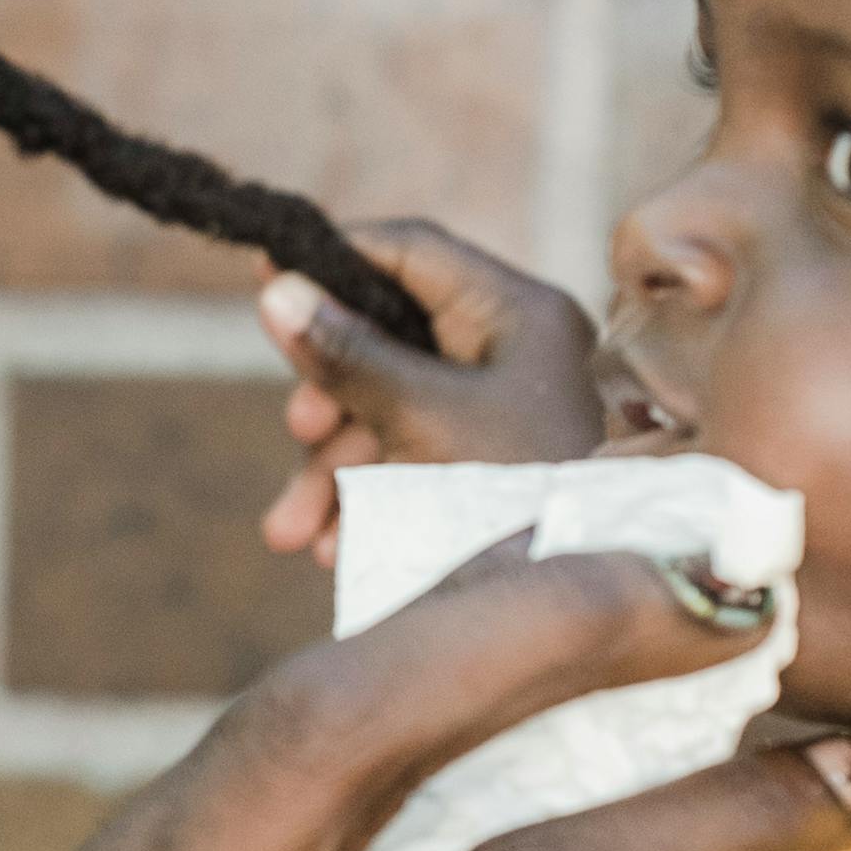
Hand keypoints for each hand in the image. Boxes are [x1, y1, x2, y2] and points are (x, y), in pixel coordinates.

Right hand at [258, 221, 606, 566]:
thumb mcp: (423, 419)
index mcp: (517, 314)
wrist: (587, 598)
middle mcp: (511, 350)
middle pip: (388, 342)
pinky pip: (410, 459)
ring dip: (333, 471)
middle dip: (328, 403)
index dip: (334, 260)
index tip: (263, 275)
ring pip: (389, 411)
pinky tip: (336, 549)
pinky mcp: (488, 465)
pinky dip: (368, 497)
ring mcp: (501, 409)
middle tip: (299, 432)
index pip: (410, 252)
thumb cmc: (523, 498)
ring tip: (294, 534)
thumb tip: (276, 289)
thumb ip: (348, 355)